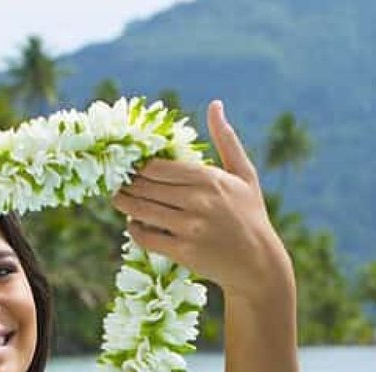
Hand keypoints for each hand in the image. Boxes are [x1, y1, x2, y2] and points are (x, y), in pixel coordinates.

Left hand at [111, 100, 294, 298]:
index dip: (139, 166)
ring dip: (124, 204)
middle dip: (127, 183)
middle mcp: (198, 201)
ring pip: (141, 210)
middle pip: (145, 187)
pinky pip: (146, 236)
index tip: (130, 165)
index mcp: (210, 178)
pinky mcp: (183, 252)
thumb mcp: (244, 174)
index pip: (158, 167)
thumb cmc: (251, 215)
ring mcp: (189, 227)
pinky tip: (134, 223)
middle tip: (117, 181)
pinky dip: (134, 229)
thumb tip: (215, 104)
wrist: (258, 264)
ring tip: (118, 199)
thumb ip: (226, 140)